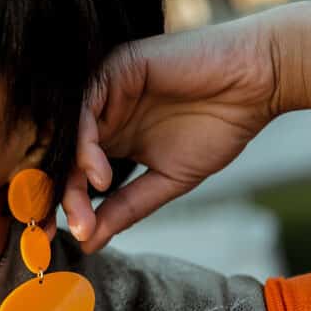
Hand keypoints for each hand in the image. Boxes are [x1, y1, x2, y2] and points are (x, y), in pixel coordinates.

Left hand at [62, 10, 283, 253]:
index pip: (69, 172)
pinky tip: (99, 176)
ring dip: (69, 178)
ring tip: (81, 211)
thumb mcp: (166, 179)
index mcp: (106, 137)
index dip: (59, 204)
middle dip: (53, 196)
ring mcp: (102, 90)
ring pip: (66, 136)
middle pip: (59, 155)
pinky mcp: (112, 69)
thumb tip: (88, 242)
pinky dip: (85, 146)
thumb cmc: (218, 125)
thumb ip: (126, 207)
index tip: (54, 239)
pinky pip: (84, 109)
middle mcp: (97, 113)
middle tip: (52, 231)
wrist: (258, 81)